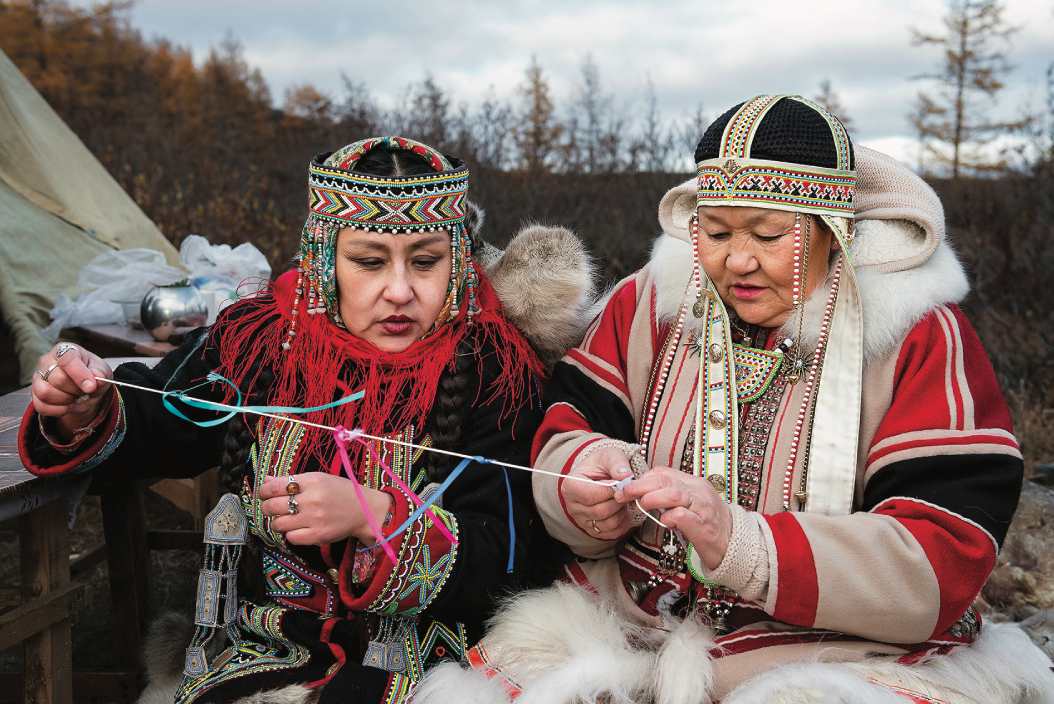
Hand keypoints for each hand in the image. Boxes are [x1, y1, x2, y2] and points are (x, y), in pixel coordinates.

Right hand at [31, 344, 113, 441]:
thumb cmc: (93, 375)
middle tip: (84, 390)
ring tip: (74, 397)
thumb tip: (97, 376)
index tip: (91, 387)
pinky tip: (67, 406)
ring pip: (44, 392)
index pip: (67, 359)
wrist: (85, 391)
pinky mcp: (34, 394)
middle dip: (76, 390)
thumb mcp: (102, 371)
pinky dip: (58, 410)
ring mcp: (38, 377)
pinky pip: (40, 406)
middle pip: (58, 379)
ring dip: (65, 400)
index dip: (80, 374)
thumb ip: (100, 372)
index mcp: (66, 350)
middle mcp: (47, 361)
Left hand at [258, 474, 392, 545]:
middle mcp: (314, 499)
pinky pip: (291, 538)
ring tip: (285, 519)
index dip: (263, 490)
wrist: (366, 510)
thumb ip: (293, 480)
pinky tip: (297, 529)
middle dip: (266, 507)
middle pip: (272, 505)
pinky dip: (290, 534)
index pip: (275, 486)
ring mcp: (316, 519)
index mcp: (313, 481)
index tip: (263, 493)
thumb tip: (266, 480)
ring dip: (277, 522)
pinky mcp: (319, 536)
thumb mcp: (319, 479)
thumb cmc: (340, 492)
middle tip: (271, 507)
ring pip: (279, 524)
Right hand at [561, 447, 633, 538]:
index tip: (621, 483)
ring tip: (623, 499)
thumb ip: (617, 463)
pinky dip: (623, 522)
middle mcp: (572, 506)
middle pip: (600, 511)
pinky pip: (612, 533)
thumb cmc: (601, 465)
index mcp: (570, 486)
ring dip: (622, 512)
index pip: (589, 495)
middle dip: (618, 501)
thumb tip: (625, 476)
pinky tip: (623, 509)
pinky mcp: (593, 530)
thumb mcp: (609, 455)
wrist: (599, 475)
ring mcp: (582, 520)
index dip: (610, 491)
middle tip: (624, 491)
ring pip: (607, 524)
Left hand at [619, 466, 731, 569]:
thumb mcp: (692, 504)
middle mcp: (699, 491)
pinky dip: (668, 518)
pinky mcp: (703, 526)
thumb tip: (645, 494)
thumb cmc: (710, 525)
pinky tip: (665, 523)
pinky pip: (680, 515)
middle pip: (664, 480)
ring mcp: (702, 507)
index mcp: (694, 483)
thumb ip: (672, 497)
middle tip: (624, 495)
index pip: (664, 472)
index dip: (643, 478)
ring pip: (672, 493)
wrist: (735, 545)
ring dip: (651, 499)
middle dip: (639, 486)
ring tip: (642, 507)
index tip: (629, 487)